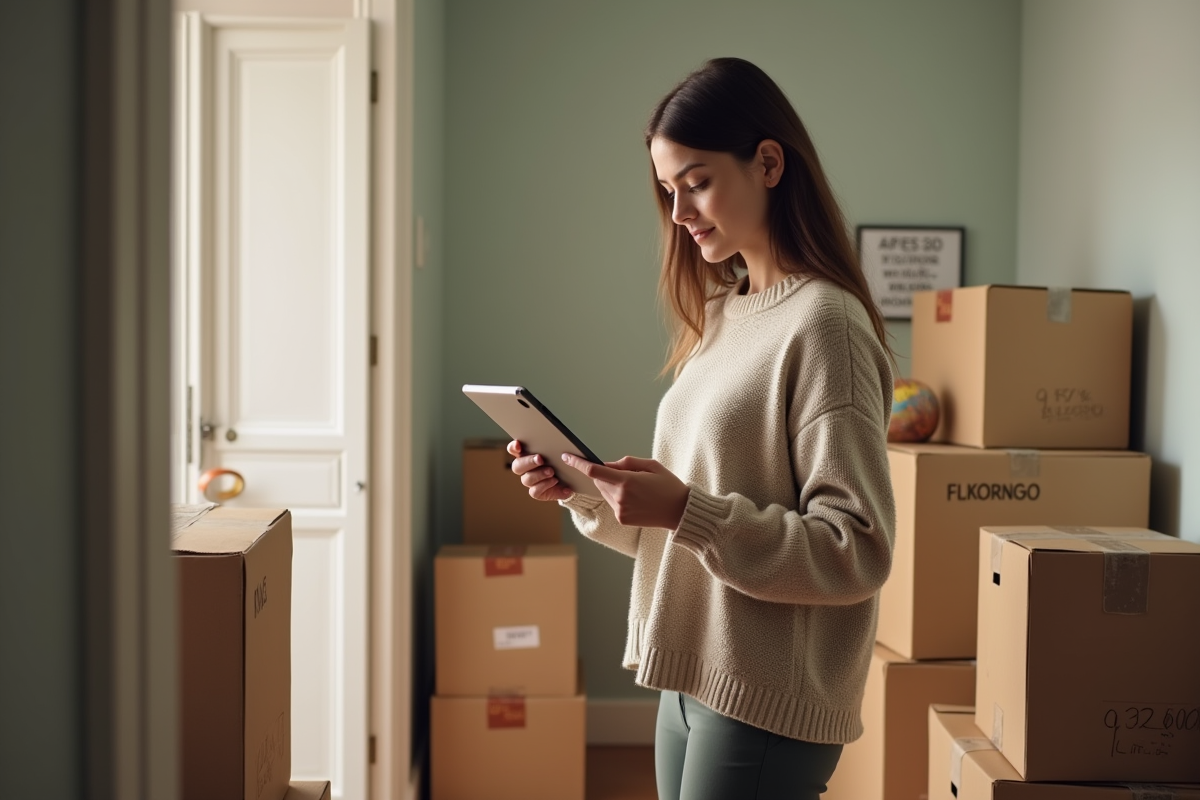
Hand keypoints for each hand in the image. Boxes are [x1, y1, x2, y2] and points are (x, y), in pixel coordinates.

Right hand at [507, 440, 573, 501]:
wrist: (570, 481)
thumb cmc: (563, 464)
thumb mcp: (560, 454)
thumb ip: (556, 449)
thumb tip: (560, 451)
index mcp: (527, 455)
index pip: (514, 450)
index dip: (513, 447)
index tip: (518, 444)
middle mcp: (525, 469)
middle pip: (517, 466)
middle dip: (528, 461)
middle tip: (540, 458)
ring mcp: (530, 481)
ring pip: (526, 479)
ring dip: (539, 474)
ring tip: (551, 471)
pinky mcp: (536, 492)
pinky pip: (534, 491)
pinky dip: (545, 485)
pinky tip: (555, 481)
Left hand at [560, 454, 689, 529]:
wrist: (680, 511)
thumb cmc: (668, 485)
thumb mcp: (651, 465)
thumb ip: (626, 463)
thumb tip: (607, 464)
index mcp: (627, 481)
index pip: (594, 471)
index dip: (578, 463)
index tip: (567, 457)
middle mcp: (620, 497)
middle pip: (598, 481)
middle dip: (603, 474)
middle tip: (624, 473)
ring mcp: (620, 510)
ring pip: (604, 492)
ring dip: (610, 486)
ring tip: (634, 487)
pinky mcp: (621, 519)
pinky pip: (612, 503)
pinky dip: (617, 497)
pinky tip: (636, 498)